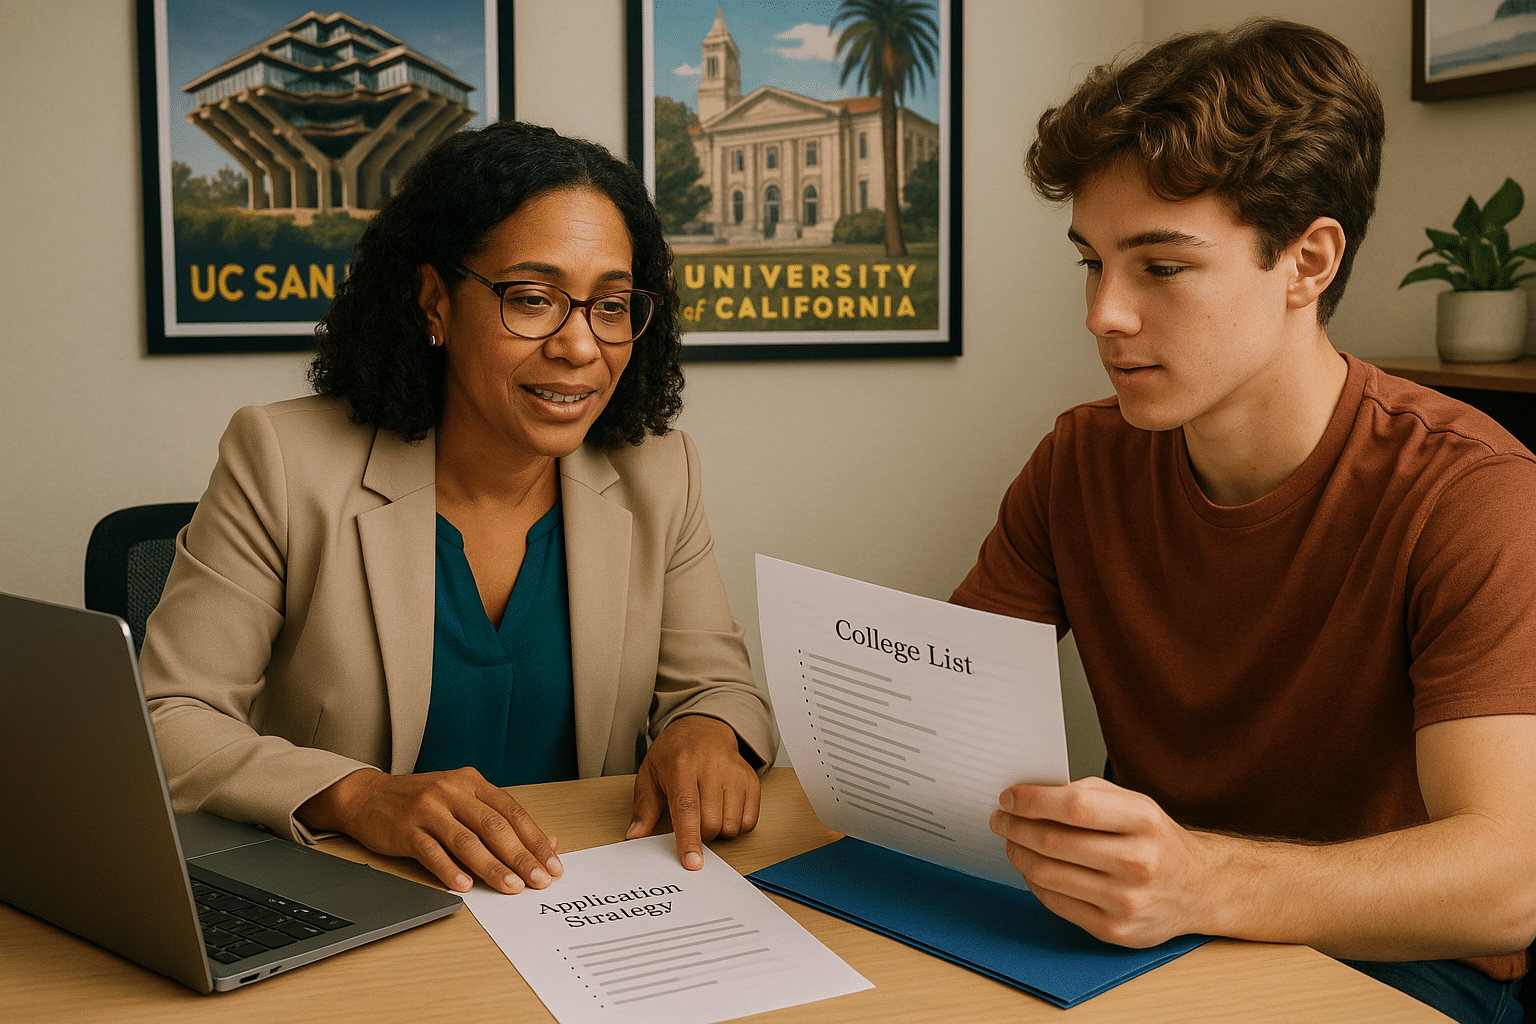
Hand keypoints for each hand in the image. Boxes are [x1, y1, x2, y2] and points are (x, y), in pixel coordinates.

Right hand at [297, 766, 562, 893]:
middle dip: (521, 857)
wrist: (368, 796)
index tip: (553, 864)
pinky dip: (450, 871)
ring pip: (467, 841)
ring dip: (492, 867)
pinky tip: (465, 887)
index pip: (513, 812)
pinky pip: (432, 852)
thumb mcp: (463, 800)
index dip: (536, 839)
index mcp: (472, 782)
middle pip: (495, 827)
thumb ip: (500, 818)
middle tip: (539, 881)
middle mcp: (453, 791)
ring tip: (511, 887)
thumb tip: (547, 841)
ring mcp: (429, 809)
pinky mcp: (406, 828)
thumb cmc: (422, 801)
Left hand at [627, 715, 760, 869]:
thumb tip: (636, 835)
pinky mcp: (751, 780)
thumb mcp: (650, 775)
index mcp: (682, 766)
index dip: (689, 839)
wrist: (703, 728)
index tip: (692, 863)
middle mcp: (712, 768)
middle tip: (691, 821)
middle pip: (711, 823)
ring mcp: (735, 773)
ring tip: (708, 813)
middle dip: (700, 835)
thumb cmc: (674, 753)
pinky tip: (724, 811)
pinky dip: (736, 825)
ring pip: (732, 825)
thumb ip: (644, 808)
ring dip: (718, 831)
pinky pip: (749, 821)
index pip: (687, 809)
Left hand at [990, 776, 1217, 947]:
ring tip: (1012, 841)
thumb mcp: (1134, 803)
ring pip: (1048, 875)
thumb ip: (1087, 794)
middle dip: (1016, 827)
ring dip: (1019, 854)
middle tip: (1001, 819)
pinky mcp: (1115, 930)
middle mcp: (1138, 862)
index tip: (1009, 797)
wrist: (1198, 889)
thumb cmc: (1156, 840)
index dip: (1032, 801)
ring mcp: (1126, 901)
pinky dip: (1035, 882)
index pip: (1073, 807)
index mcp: (1143, 821)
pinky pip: (1056, 903)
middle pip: (1054, 842)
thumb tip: (1030, 793)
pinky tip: (1033, 868)